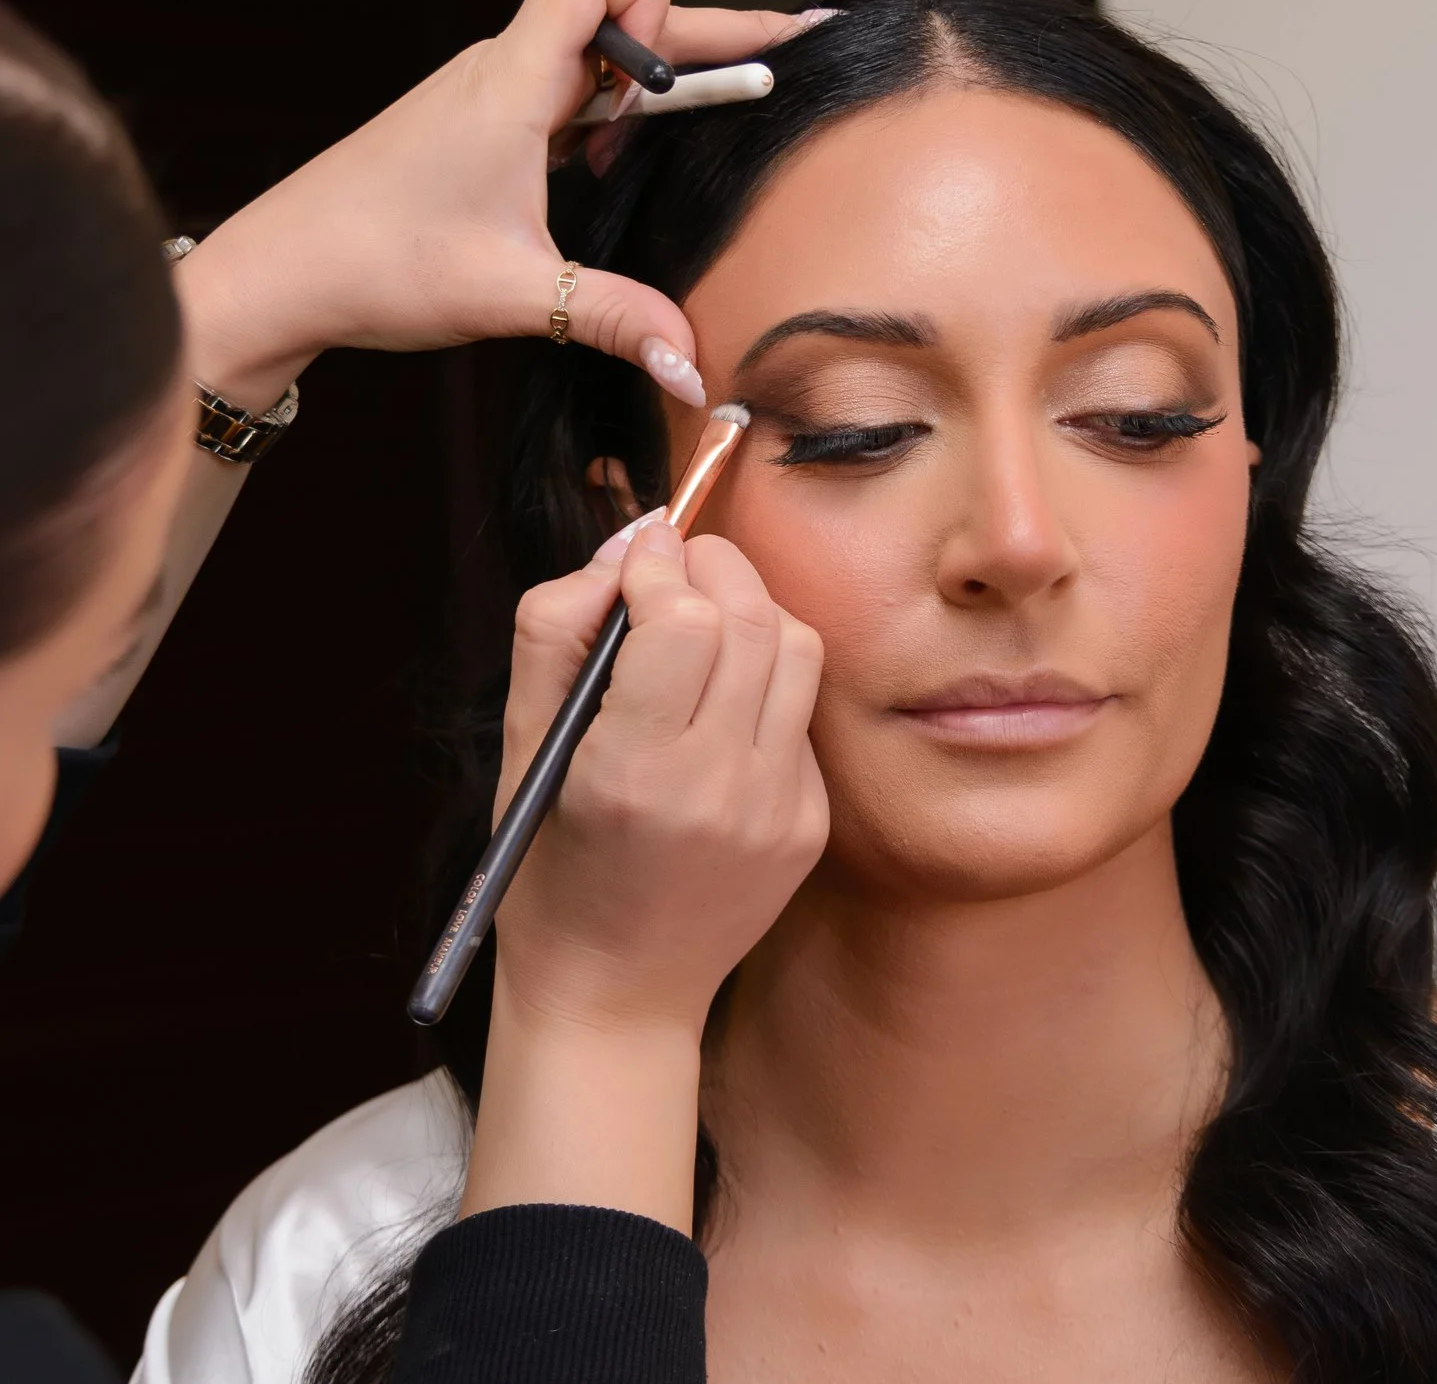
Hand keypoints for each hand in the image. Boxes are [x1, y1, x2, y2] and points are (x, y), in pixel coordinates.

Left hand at [175, 0, 815, 408]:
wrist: (279, 271)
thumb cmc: (376, 264)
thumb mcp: (514, 294)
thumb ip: (613, 318)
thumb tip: (691, 362)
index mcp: (512, 82)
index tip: (691, 78)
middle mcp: (503, 70)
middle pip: (621, 13)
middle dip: (705, 38)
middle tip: (788, 53)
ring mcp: (490, 94)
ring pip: (595, 54)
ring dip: (649, 82)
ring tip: (687, 136)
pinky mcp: (479, 123)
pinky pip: (565, 90)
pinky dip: (608, 111)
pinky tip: (610, 164)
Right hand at [492, 512, 827, 1037]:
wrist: (616, 994)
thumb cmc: (547, 868)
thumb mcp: (520, 747)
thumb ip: (555, 631)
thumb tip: (625, 547)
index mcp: (633, 774)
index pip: (684, 622)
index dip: (659, 568)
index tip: (637, 563)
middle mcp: (718, 790)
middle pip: (754, 619)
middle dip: (713, 568)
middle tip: (674, 569)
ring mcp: (778, 810)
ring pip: (799, 650)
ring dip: (752, 612)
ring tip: (702, 624)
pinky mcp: (810, 823)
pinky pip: (803, 711)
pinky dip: (765, 681)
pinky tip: (720, 704)